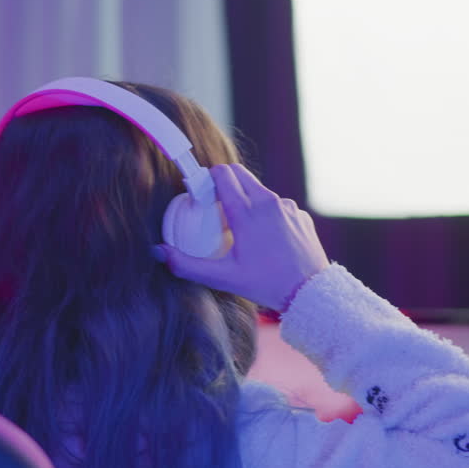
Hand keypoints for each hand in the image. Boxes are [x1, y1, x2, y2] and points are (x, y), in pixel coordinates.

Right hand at [157, 164, 329, 311]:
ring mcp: (287, 207)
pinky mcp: (300, 215)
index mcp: (246, 212)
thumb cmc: (266, 285)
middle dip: (223, 184)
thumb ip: (186, 265)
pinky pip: (277, 205)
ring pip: (258, 190)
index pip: (222, 174)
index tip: (200, 196)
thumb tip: (158, 252)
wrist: (310, 293)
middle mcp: (268, 202)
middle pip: (239, 174)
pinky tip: (265, 239)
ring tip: (239, 229)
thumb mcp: (223, 278)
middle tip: (214, 208)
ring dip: (245, 200)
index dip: (206, 180)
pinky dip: (266, 214)